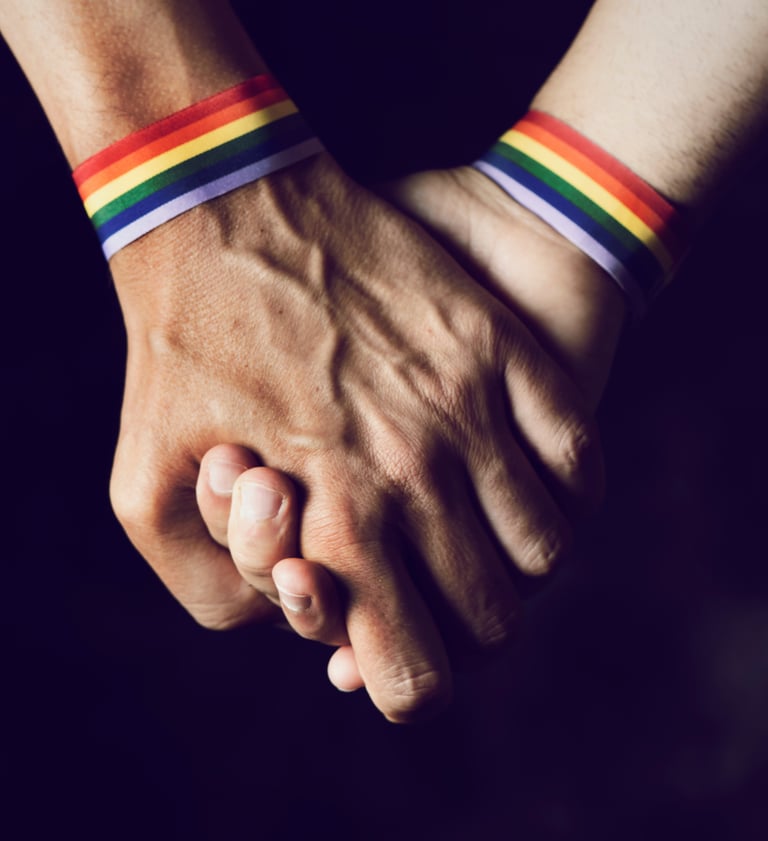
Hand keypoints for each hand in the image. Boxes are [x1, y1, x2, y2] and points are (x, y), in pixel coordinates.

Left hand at [109, 153, 602, 720]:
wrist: (224, 208)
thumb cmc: (178, 350)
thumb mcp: (142, 491)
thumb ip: (214, 591)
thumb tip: (292, 632)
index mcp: (335, 522)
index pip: (414, 675)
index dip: (408, 687)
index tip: (399, 665)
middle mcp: (415, 476)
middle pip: (490, 617)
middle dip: (463, 631)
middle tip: (434, 596)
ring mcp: (468, 409)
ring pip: (543, 549)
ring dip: (516, 567)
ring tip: (482, 541)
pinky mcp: (499, 350)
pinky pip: (578, 460)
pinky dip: (567, 495)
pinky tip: (530, 487)